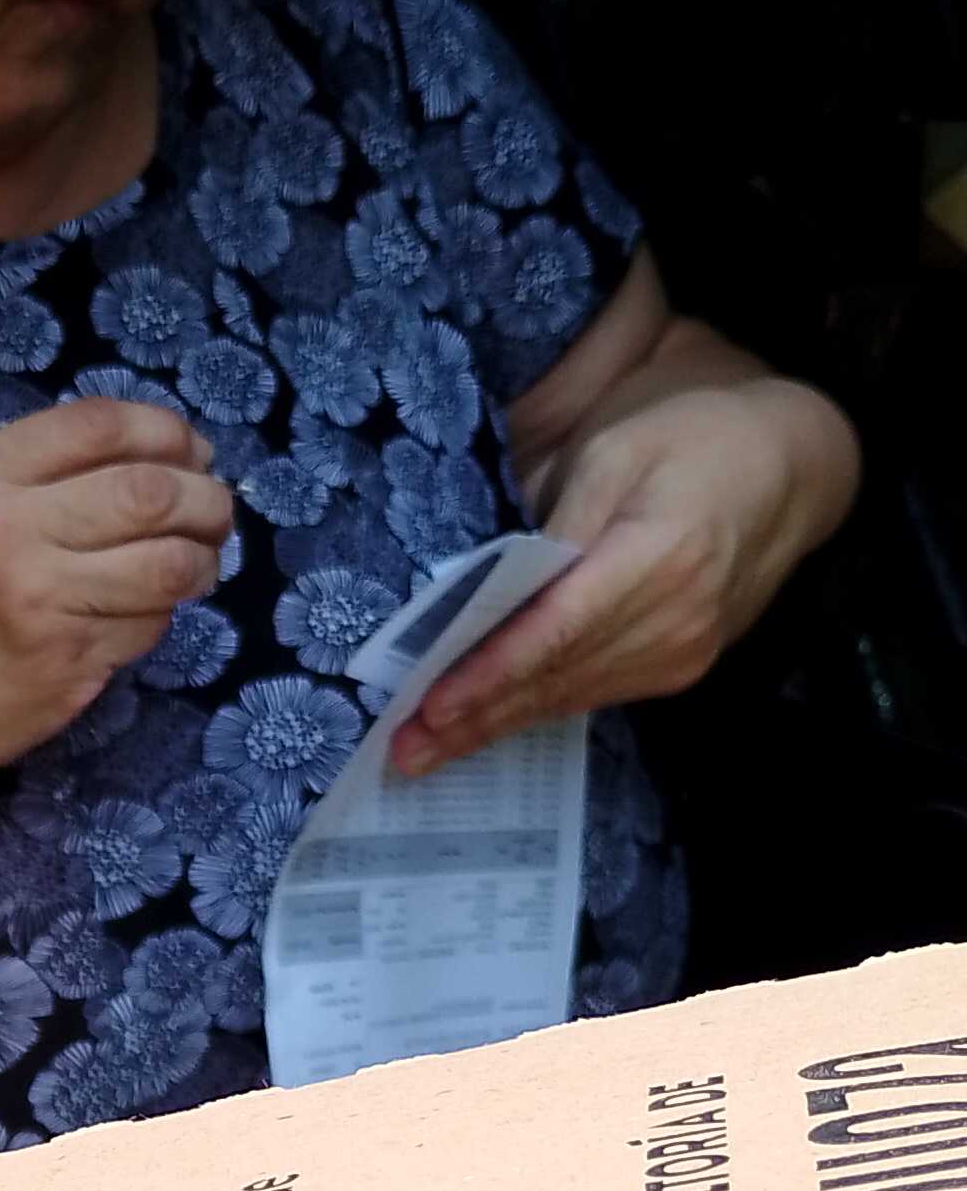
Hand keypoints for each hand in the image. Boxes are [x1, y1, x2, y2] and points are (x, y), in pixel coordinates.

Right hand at [0, 398, 232, 789]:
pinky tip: (147, 607)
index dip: (165, 430)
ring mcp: (42, 603)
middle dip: (203, 494)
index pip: (99, 425)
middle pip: (149, 492)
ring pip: (167, 563)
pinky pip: (148, 623)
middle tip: (213, 506)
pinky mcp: (67, 663)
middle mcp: (9, 533)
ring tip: (202, 555)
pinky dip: (163, 611)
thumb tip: (152, 455)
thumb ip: (29, 471)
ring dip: (203, 556)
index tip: (188, 448)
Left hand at [392, 380, 849, 778]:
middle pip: (558, 677)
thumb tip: (494, 583)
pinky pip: (595, 693)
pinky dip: (537, 708)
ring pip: (572, 696)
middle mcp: (676, 618)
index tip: (435, 704)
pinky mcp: (682, 665)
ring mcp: (684, 650)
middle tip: (403, 751)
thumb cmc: (693, 440)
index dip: (492, 672)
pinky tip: (485, 724)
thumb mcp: (617, 451)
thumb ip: (558, 522)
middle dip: (475, 717)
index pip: (558, 630)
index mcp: (660, 555)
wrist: (788, 468)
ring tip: (426, 751)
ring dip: (497, 725)